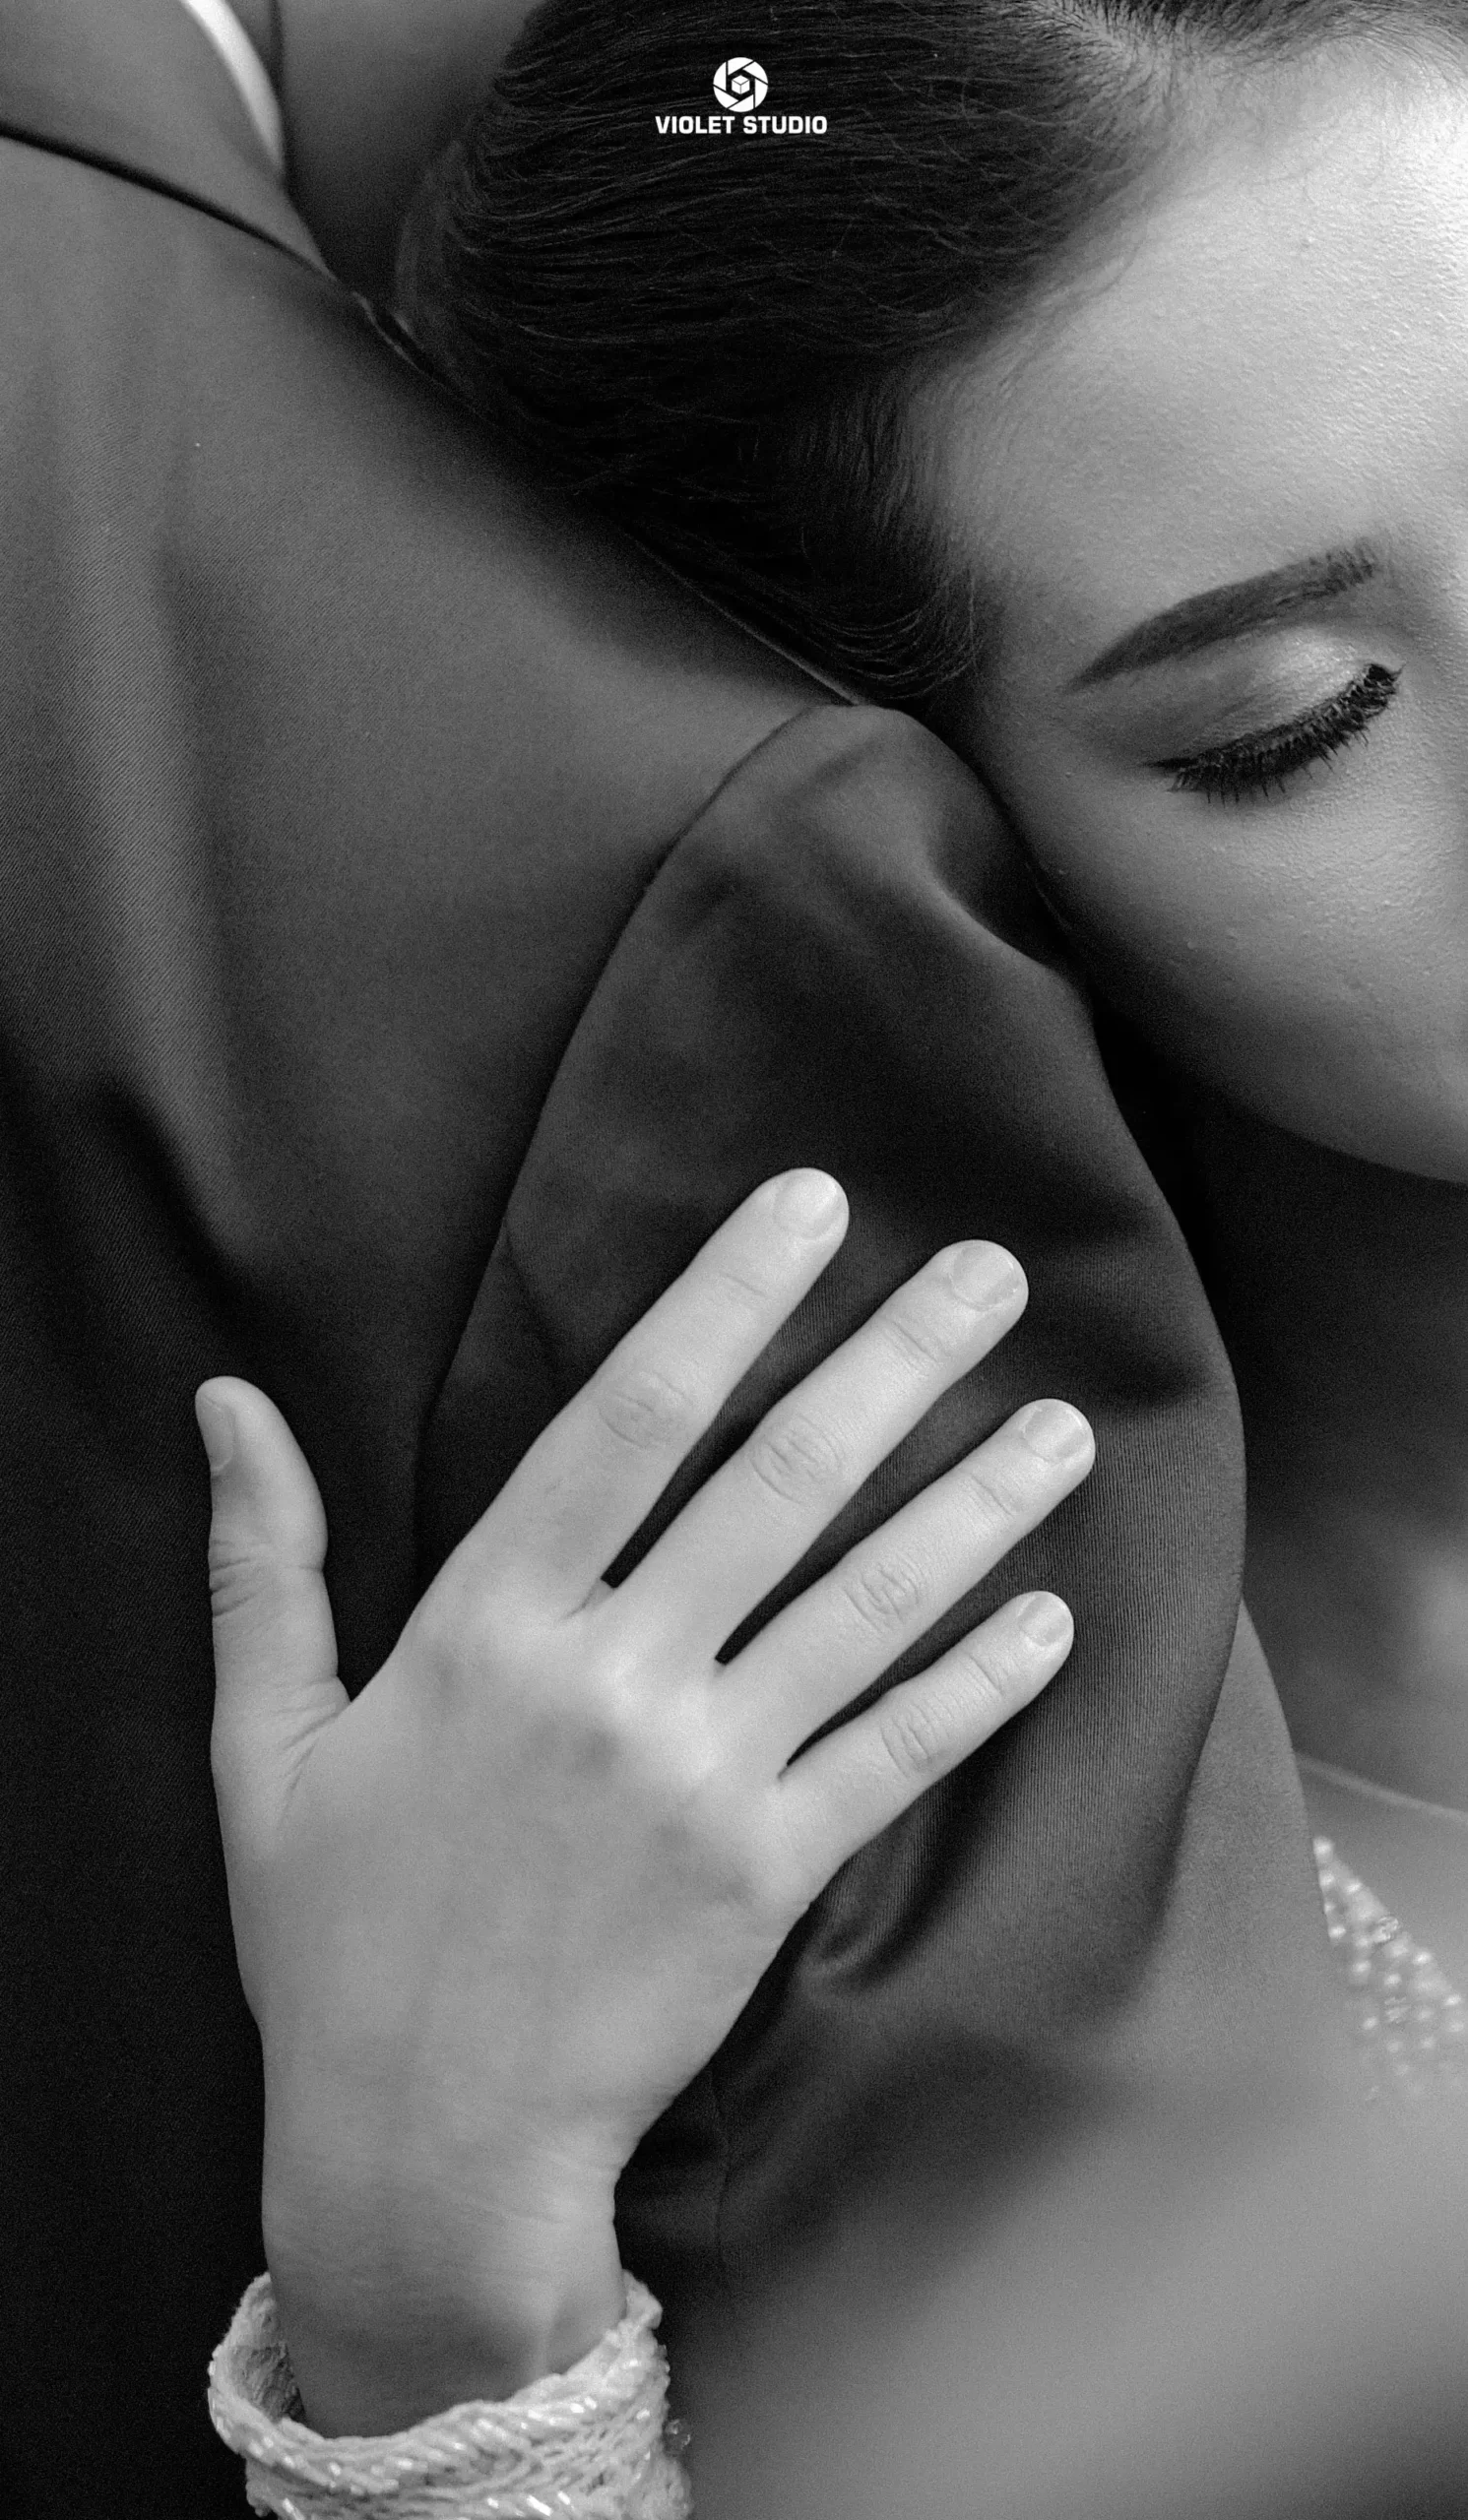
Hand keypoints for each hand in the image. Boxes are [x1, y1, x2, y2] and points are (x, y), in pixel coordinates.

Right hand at [201, 1170, 1093, 2431]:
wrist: (420, 2144)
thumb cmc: (335, 1939)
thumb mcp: (269, 1743)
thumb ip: (267, 1564)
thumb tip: (226, 1401)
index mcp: (487, 1625)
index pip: (625, 1420)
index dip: (724, 1300)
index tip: (811, 1207)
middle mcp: (609, 1681)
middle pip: (777, 1485)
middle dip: (893, 1364)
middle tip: (993, 1272)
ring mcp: (701, 1779)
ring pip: (864, 1607)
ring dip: (975, 1507)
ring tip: (1065, 1423)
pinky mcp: (768, 1877)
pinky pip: (895, 1758)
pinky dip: (979, 1685)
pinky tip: (1052, 1616)